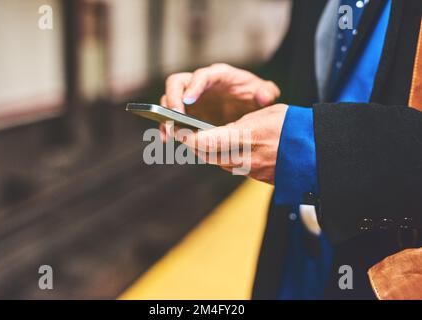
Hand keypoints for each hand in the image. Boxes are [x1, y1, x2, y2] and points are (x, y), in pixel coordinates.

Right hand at [160, 63, 280, 139]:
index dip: (194, 86)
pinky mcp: (185, 112)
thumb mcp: (266, 93)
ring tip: (168, 133)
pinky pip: (169, 116)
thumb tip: (262, 96)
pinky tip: (167, 141)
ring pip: (168, 99)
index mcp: (219, 75)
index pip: (202, 75)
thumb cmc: (255, 96)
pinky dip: (166, 127)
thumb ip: (268, 92)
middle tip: (174, 118)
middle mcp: (200, 83)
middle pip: (176, 82)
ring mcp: (190, 97)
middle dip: (172, 99)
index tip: (188, 101)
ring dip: (164, 115)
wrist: (248, 106)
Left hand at [174, 104, 288, 183]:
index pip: (206, 142)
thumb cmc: (295, 126)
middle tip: (184, 133)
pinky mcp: (257, 178)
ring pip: (218, 162)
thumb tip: (224, 132)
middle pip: (207, 154)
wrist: (319, 152)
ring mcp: (251, 171)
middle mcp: (245, 158)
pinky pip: (233, 167)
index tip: (177, 130)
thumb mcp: (266, 114)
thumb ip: (240, 125)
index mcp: (246, 138)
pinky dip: (224, 157)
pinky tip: (225, 148)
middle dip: (193, 144)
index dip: (187, 137)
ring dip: (207, 151)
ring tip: (202, 138)